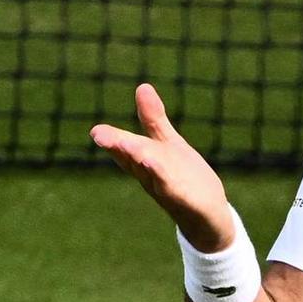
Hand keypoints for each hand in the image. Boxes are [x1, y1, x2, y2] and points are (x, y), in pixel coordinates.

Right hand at [90, 83, 234, 251]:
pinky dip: (174, 188)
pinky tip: (173, 182)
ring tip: (137, 150)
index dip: (113, 141)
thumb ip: (153, 119)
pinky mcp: (188, 202)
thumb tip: (142, 86)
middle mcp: (152, 176)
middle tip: (100, 136)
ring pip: (155, 175)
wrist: (206, 215)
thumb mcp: (168, 144)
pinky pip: (180, 195)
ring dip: (146, 163)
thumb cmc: (182, 176)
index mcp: (145, 162)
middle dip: (121, 147)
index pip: (126, 149)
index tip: (96, 132)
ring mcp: (169, 189)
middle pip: (136, 159)